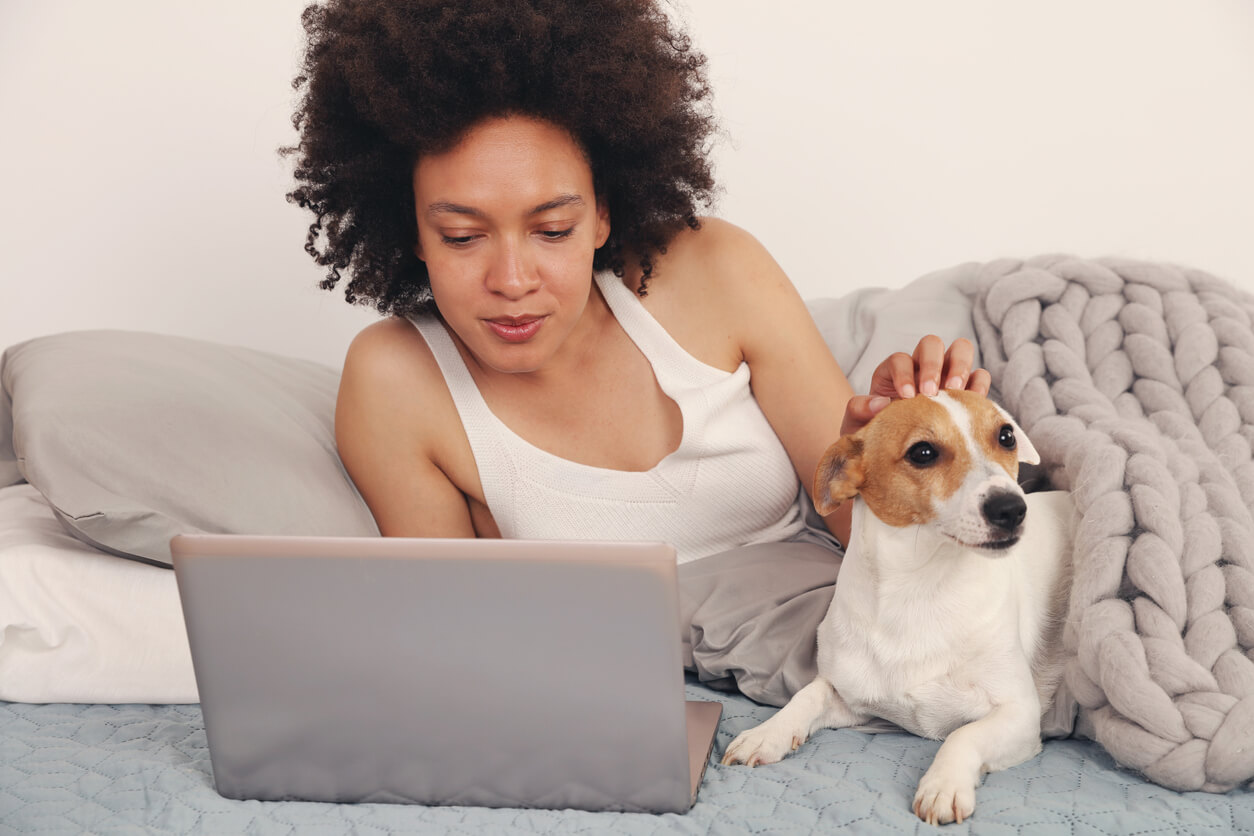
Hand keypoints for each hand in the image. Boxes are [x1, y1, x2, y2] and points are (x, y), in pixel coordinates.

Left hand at [840, 336, 989, 435]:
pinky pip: (979, 375)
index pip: (900, 360)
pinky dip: (979, 384)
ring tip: (956, 390)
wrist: (895, 452)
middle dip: (932, 365)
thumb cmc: (876, 433)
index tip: (908, 396)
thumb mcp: (859, 423)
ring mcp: (946, 375)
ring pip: (960, 349)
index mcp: (893, 372)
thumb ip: (859, 410)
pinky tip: (973, 402)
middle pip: (931, 344)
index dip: (904, 374)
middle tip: (932, 392)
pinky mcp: (966, 390)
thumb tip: (878, 403)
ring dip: (960, 366)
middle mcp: (920, 367)